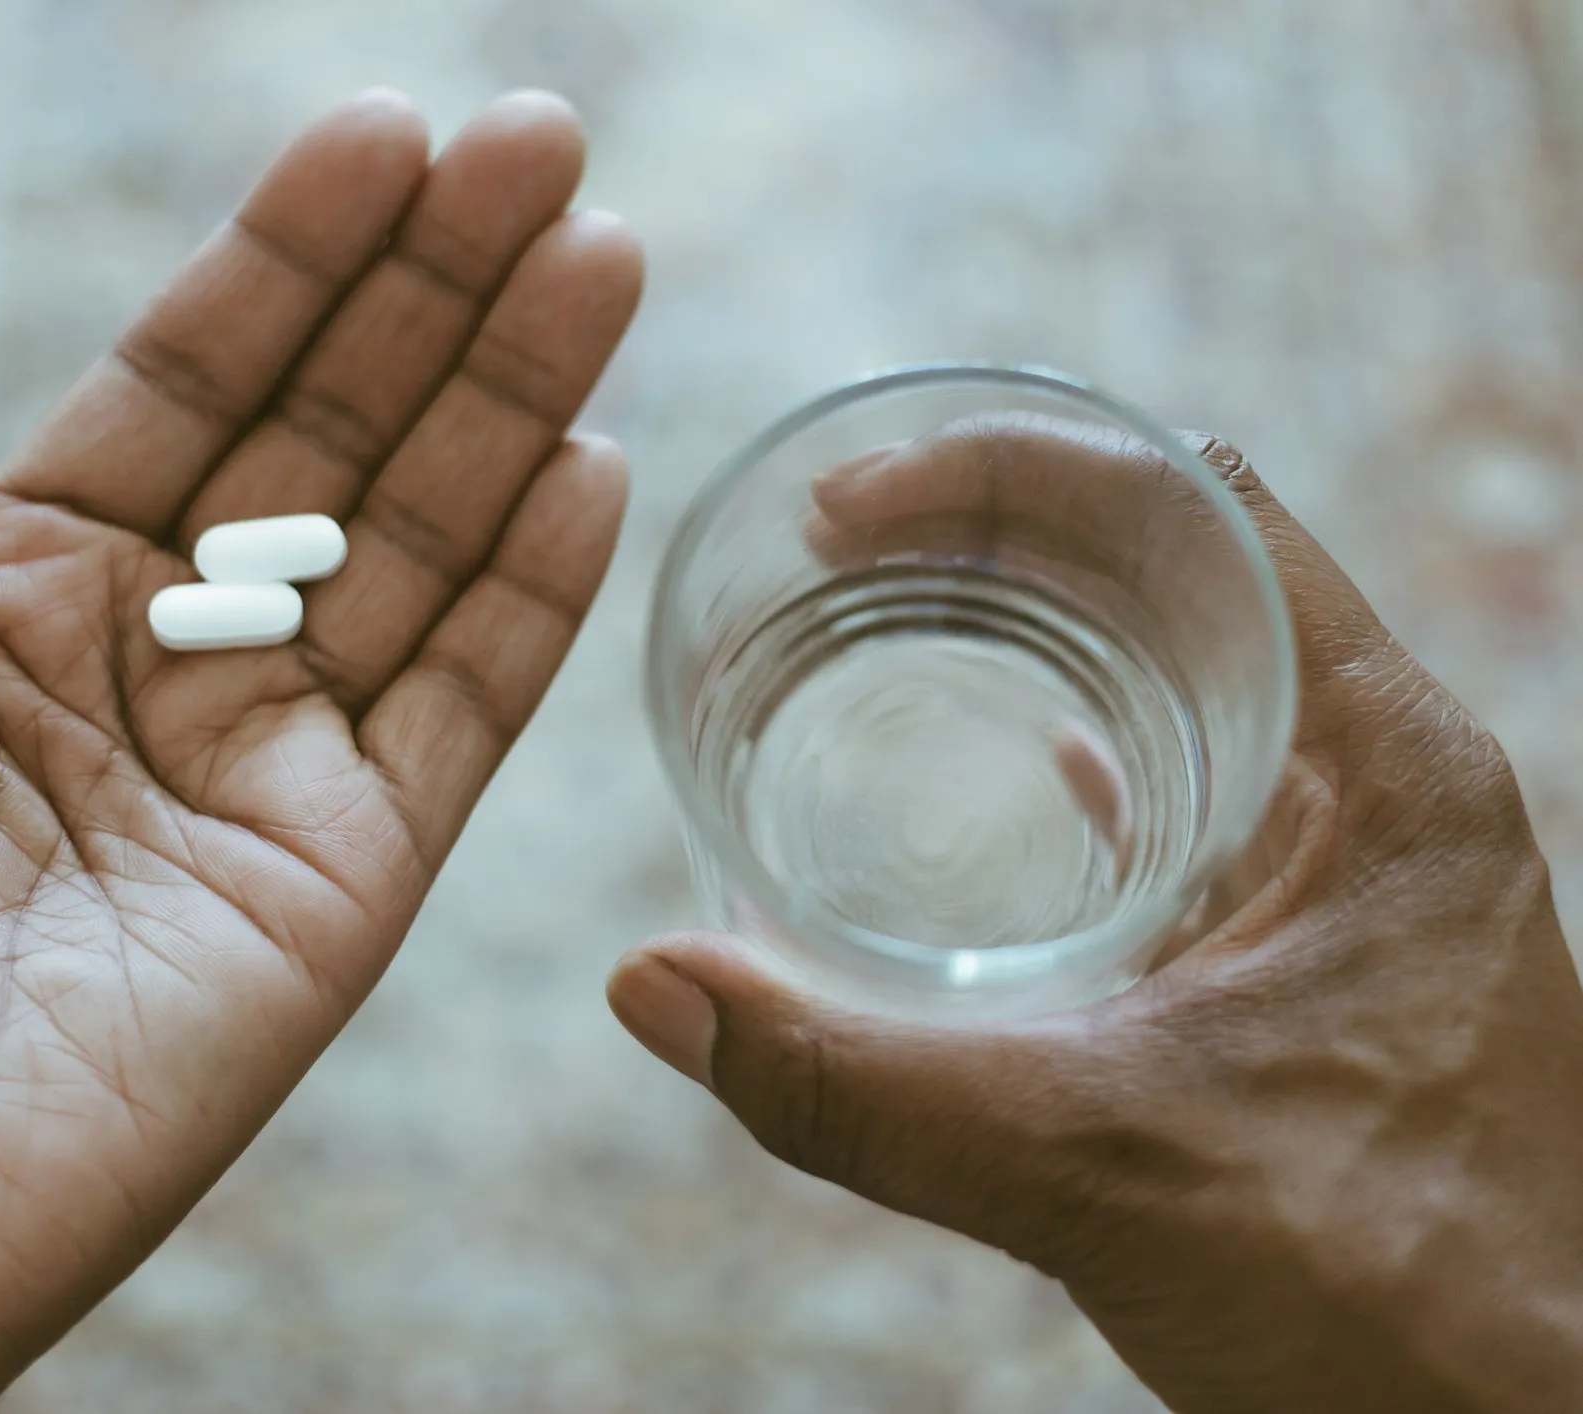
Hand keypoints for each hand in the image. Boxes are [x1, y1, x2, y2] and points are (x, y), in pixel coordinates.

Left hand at [0, 89, 640, 1413]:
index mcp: (2, 594)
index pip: (184, 383)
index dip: (284, 254)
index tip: (381, 129)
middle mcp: (151, 669)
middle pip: (328, 440)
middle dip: (435, 288)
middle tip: (538, 141)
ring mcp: (255, 780)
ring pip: (417, 553)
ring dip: (511, 398)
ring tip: (596, 250)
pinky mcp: (331, 893)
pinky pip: (458, 718)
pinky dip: (530, 594)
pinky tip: (592, 456)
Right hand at [609, 431, 1582, 1412]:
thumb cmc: (1396, 1296)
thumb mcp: (1094, 1167)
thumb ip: (854, 1084)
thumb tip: (652, 989)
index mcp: (1382, 764)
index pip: (1193, 508)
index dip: (1009, 468)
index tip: (850, 505)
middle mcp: (1382, 781)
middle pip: (1177, 567)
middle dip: (991, 533)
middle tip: (826, 547)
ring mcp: (1360, 860)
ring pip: (1182, 672)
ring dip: (1035, 630)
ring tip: (878, 621)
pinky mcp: (1323, 940)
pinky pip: (1197, 786)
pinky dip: (1088, 748)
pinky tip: (1013, 774)